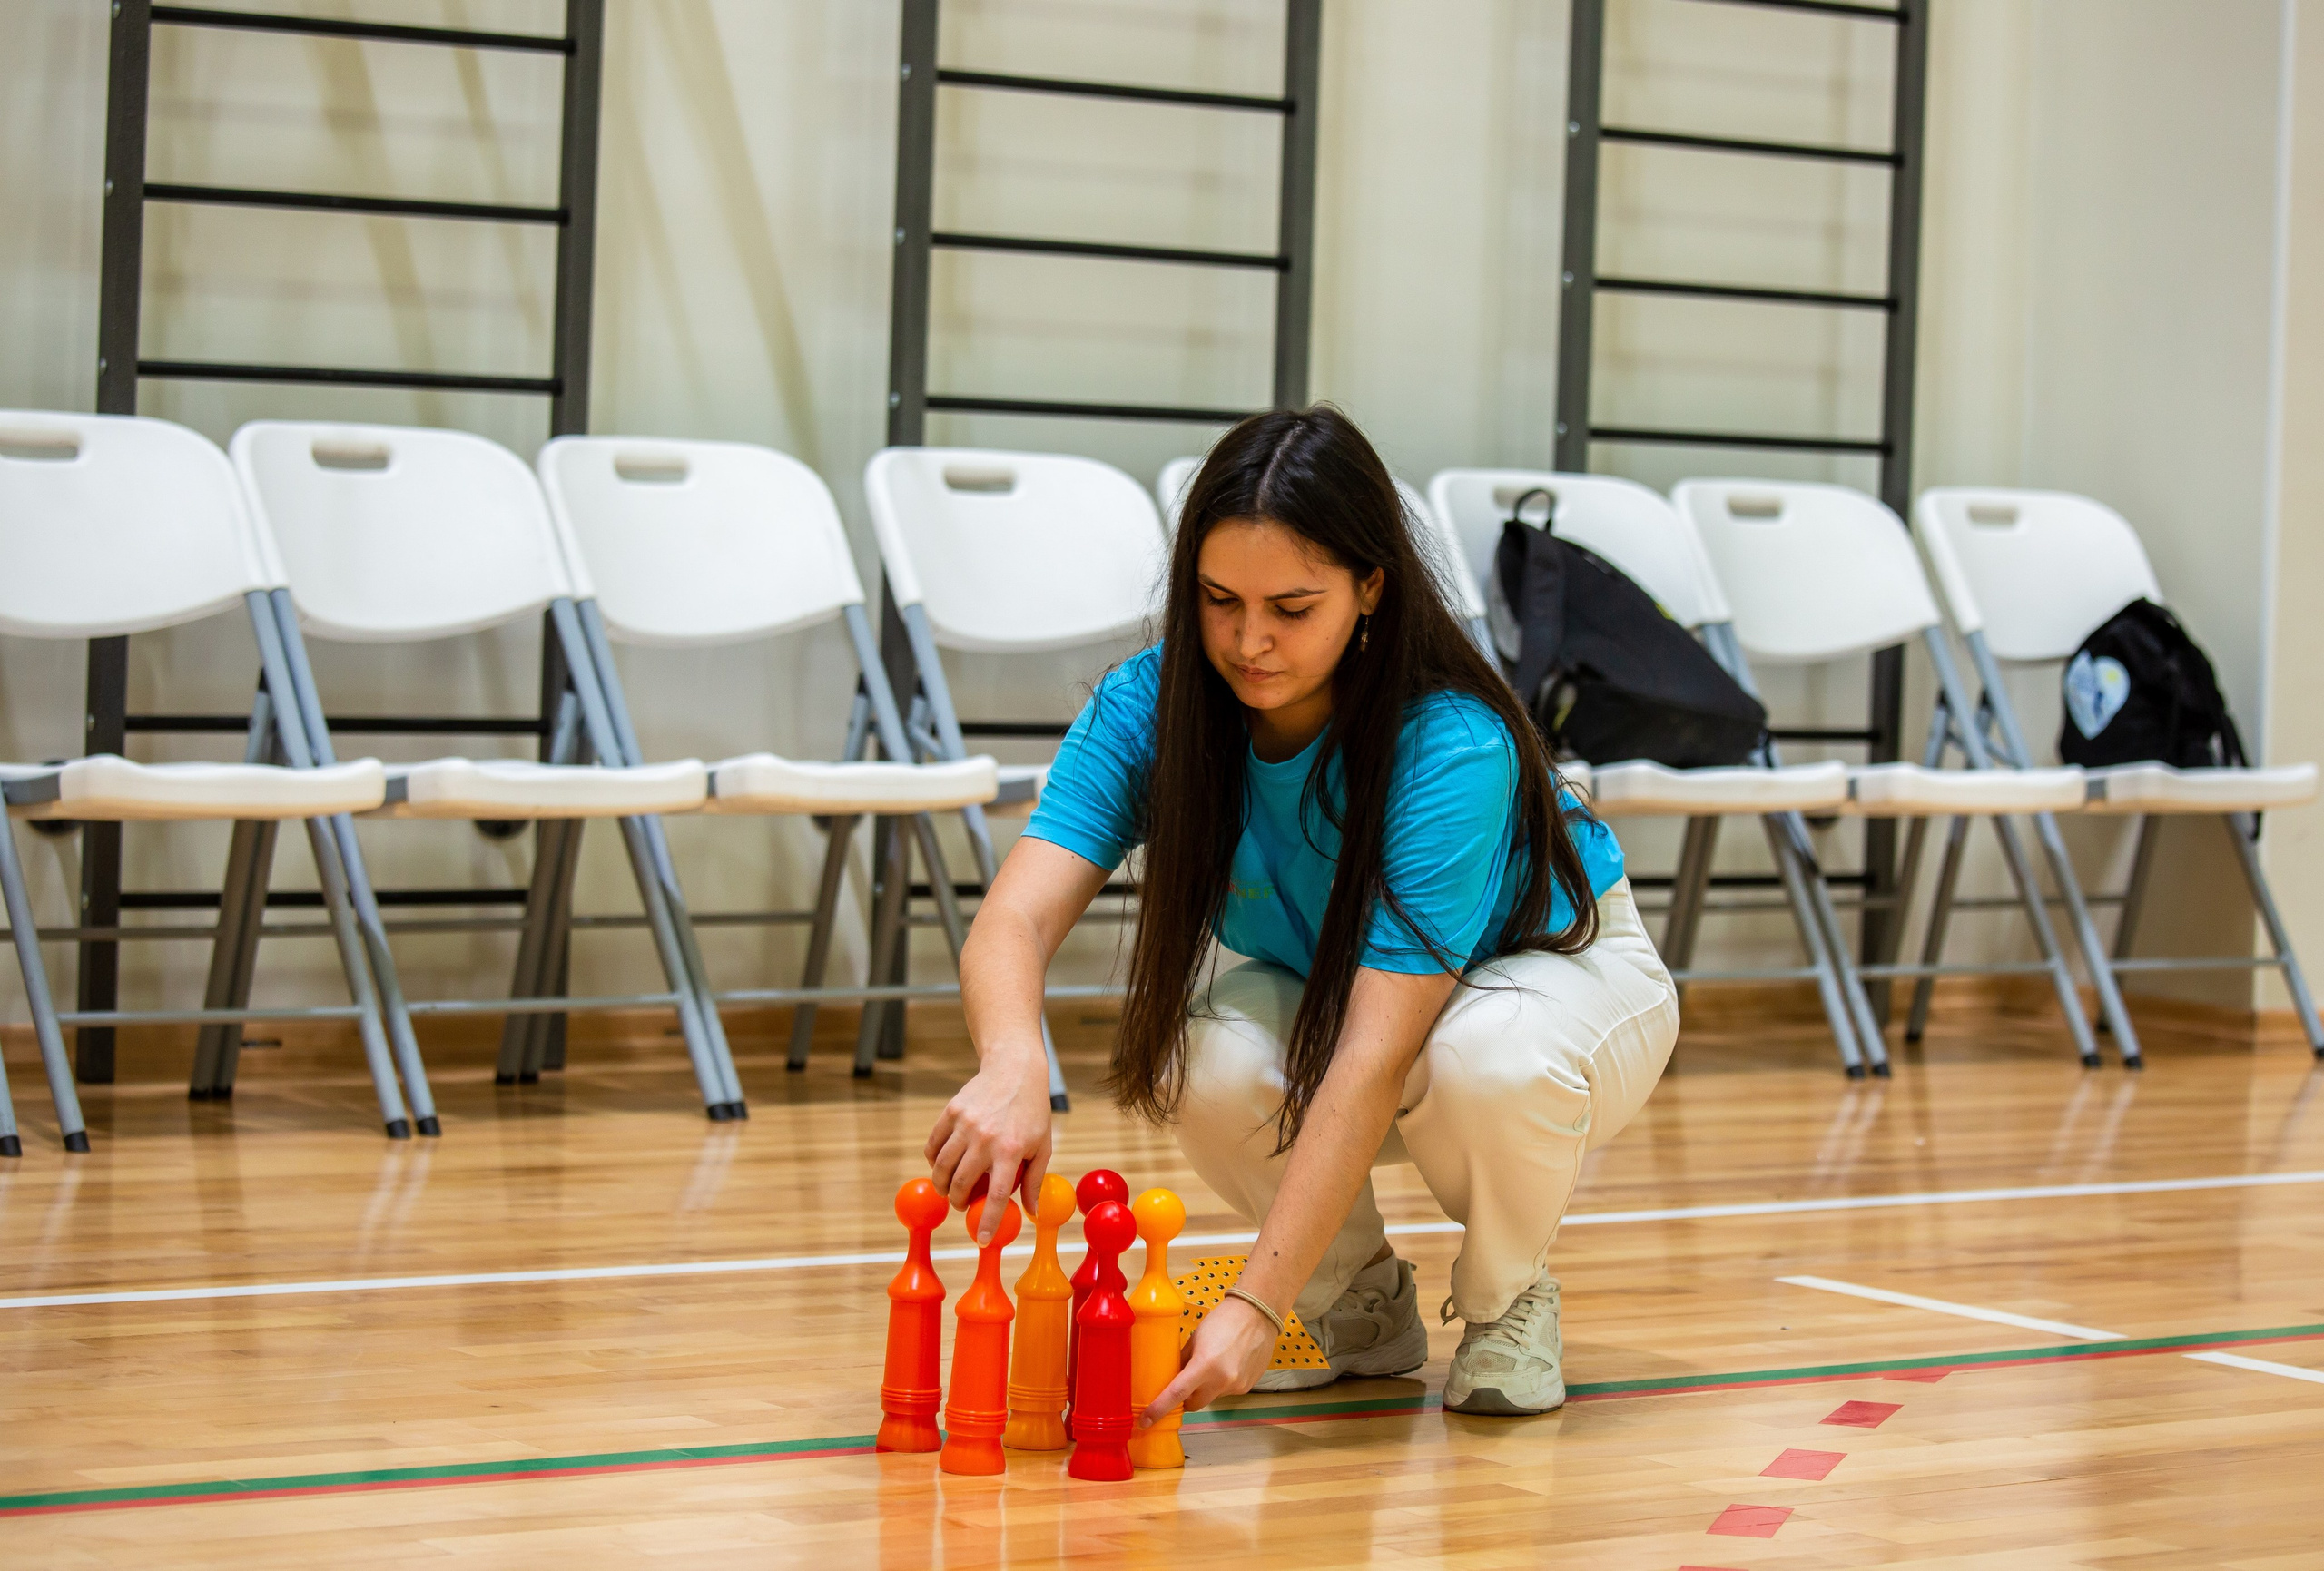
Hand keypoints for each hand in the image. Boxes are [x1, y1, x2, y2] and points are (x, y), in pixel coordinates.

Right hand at [924, 1043, 1051, 1244]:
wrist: (1014, 1069)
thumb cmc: (1032, 1110)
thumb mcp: (1042, 1146)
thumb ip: (1034, 1180)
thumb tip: (1031, 1213)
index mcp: (1010, 1150)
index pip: (995, 1196)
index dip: (988, 1221)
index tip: (982, 1240)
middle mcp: (985, 1138)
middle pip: (962, 1184)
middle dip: (960, 1202)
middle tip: (964, 1205)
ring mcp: (965, 1124)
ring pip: (943, 1167)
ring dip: (943, 1186)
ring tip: (951, 1189)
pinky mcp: (951, 1112)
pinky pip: (933, 1146)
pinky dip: (934, 1161)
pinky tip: (942, 1166)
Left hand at [1138, 1296, 1277, 1426]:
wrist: (1258, 1315)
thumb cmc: (1223, 1320)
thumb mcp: (1195, 1338)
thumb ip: (1182, 1360)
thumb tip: (1170, 1377)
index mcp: (1204, 1365)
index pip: (1176, 1394)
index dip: (1158, 1409)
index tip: (1145, 1420)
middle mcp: (1222, 1381)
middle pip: (1193, 1404)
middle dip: (1185, 1398)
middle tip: (1184, 1383)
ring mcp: (1236, 1386)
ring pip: (1210, 1398)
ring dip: (1205, 1389)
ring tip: (1213, 1364)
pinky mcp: (1247, 1387)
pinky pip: (1226, 1392)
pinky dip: (1221, 1384)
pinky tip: (1228, 1364)